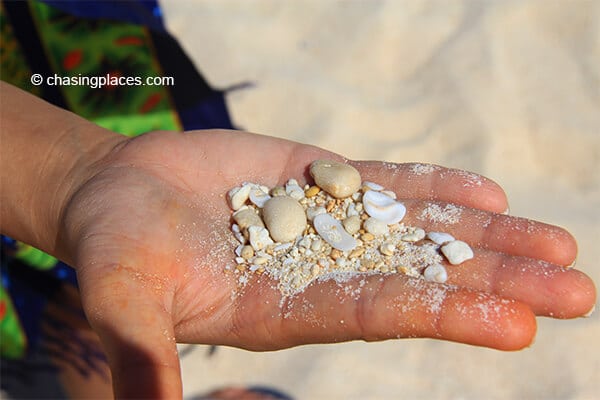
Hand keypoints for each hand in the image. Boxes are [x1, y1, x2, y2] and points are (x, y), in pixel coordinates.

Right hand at [57, 129, 594, 397]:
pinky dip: (432, 185)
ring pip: (415, 228)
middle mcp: (317, 270)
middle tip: (574, 286)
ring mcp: (322, 221)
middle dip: (493, 280)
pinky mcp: (312, 177)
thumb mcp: (120, 300)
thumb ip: (145, 354)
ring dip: (482, 235)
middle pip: (417, 275)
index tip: (517, 325)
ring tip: (554, 243)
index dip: (443, 316)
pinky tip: (485, 194)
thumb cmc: (111, 249)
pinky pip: (383, 182)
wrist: (116, 194)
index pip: (377, 314)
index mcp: (283, 308)